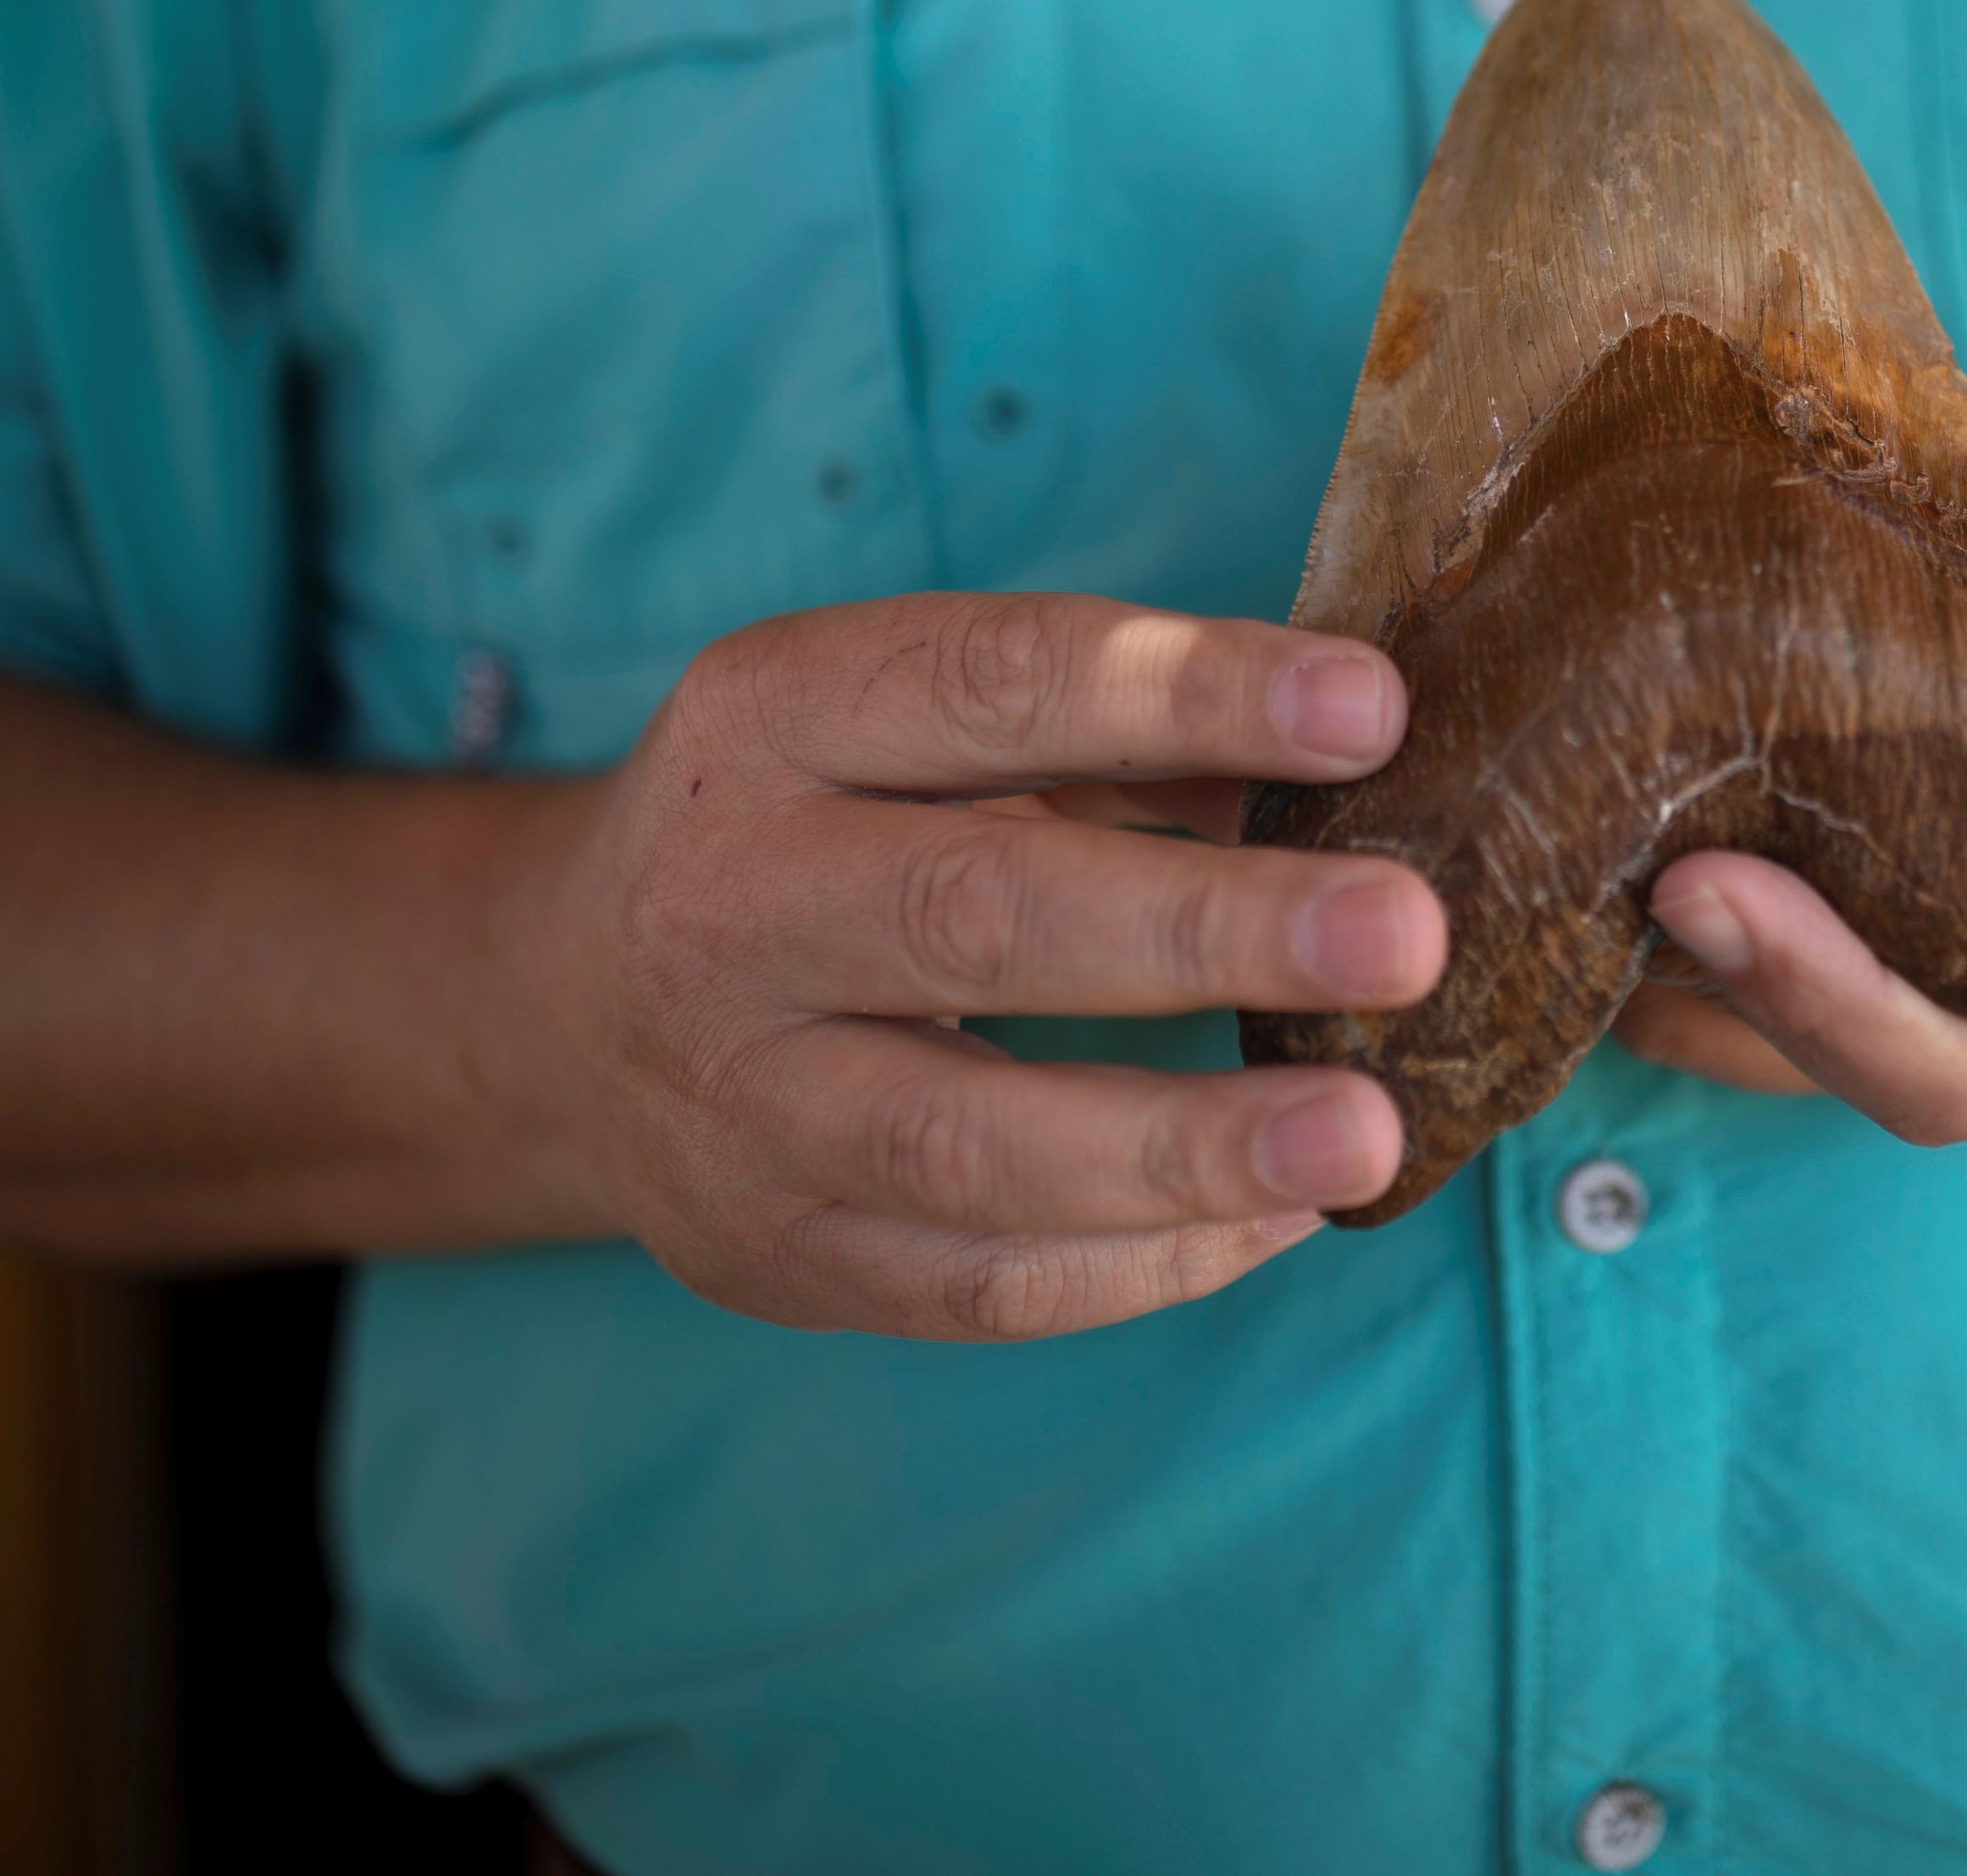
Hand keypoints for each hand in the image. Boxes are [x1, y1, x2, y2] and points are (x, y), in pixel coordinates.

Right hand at [489, 594, 1445, 1337]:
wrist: (562, 999)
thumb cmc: (823, 823)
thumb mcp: (919, 723)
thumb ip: (1123, 738)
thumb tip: (1367, 767)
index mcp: (774, 717)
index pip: (993, 684)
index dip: (1187, 691)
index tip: (1372, 710)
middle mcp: (728, 902)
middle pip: (975, 918)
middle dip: (1207, 930)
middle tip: (1404, 935)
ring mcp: (736, 1098)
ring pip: (967, 1144)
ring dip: (1188, 1145)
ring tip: (1365, 1130)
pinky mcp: (771, 1252)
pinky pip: (975, 1281)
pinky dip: (1146, 1261)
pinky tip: (1281, 1214)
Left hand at [1606, 416, 1966, 1141]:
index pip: (1943, 1057)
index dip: (1810, 989)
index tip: (1701, 886)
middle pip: (1796, 1060)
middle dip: (1661, 958)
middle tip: (1551, 812)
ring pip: (1757, 1018)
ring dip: (1637, 923)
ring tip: (1531, 772)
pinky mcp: (1937, 940)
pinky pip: (1788, 935)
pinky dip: (1682, 873)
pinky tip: (1597, 751)